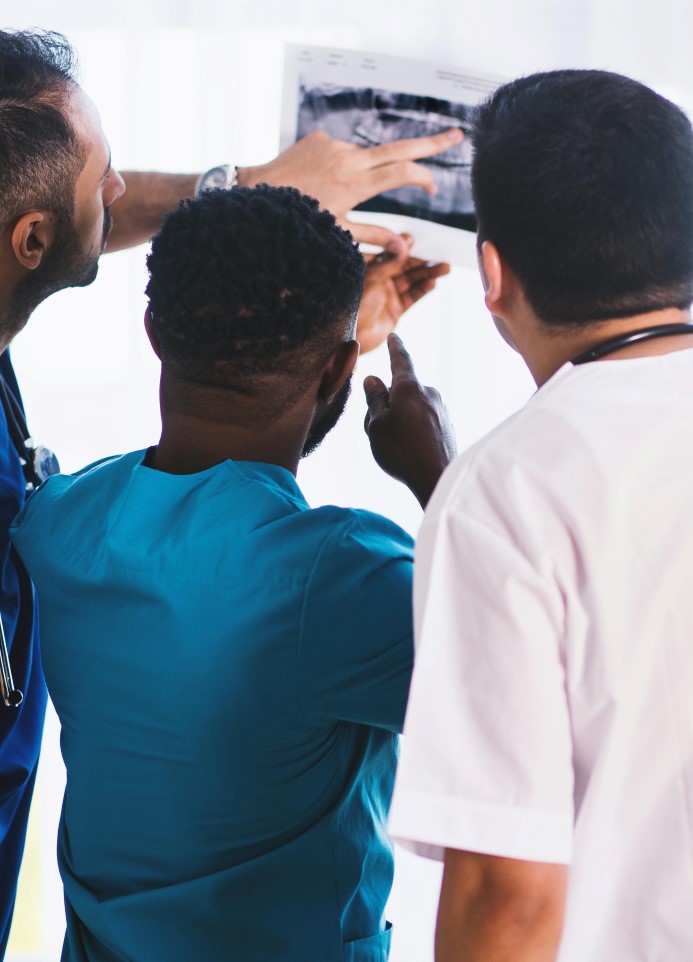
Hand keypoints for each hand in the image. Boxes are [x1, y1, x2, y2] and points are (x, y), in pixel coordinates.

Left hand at [239, 128, 462, 252]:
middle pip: (399, 147)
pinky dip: (343, 166)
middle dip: (431, 143)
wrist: (256, 193)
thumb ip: (374, 236)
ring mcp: (334, 145)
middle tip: (458, 134)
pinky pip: (343, 152)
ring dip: (365, 173)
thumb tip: (407, 246)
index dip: (423, 177)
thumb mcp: (337, 234)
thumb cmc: (297, 221)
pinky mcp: (320, 137)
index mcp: (354, 184)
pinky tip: (321, 183)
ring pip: (366, 156)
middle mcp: (348, 159)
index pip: (401, 172)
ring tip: (333, 195)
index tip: (434, 187)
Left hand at [358, 237, 449, 352]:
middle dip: (422, 261)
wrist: (351, 337)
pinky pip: (412, 297)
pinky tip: (433, 283)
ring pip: (412, 281)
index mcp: (369, 269)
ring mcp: (388, 295)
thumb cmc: (353, 306)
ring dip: (428, 274)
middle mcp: (380, 280)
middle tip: (440, 255)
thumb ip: (390, 262)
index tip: (416, 240)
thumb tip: (406, 242)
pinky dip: (423, 290)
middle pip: (405, 266)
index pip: (390, 253)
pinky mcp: (395, 309)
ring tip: (445, 268)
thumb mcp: (372, 279)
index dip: (403, 246)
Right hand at [364, 334, 455, 508]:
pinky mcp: (447, 426)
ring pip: (412, 408)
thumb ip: (374, 399)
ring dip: (399, 420)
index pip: (401, 360)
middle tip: (374, 430)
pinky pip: (424, 421)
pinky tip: (411, 451)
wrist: (437, 478)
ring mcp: (441, 410)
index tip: (395, 336)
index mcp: (410, 388)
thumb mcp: (376, 424)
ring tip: (393, 446)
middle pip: (402, 392)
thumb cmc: (401, 450)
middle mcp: (429, 393)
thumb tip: (374, 379)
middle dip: (387, 405)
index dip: (395, 348)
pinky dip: (413, 430)